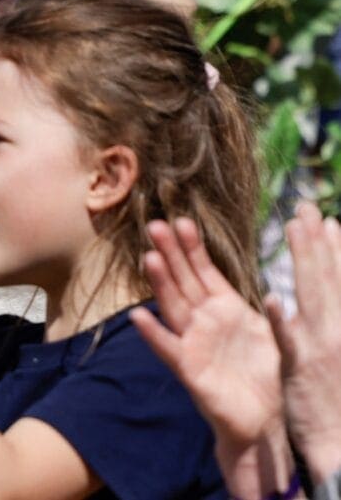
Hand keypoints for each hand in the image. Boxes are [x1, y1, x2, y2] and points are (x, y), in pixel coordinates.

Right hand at [129, 219, 283, 449]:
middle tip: (156, 226)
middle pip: (183, 282)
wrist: (264, 419)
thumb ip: (267, 308)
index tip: (182, 221)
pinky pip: (169, 349)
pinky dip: (154, 334)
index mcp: (225, 309)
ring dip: (161, 283)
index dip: (192, 248)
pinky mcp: (190, 371)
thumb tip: (278, 284)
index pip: (204, 272)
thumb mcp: (269, 332)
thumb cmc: (265, 375)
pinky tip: (138, 316)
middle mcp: (203, 322)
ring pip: (174, 307)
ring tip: (150, 258)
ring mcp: (193, 344)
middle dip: (171, 254)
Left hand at [273, 202, 340, 481]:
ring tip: (296, 229)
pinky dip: (283, 320)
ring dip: (305, 261)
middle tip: (306, 207)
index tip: (327, 219)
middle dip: (317, 241)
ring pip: (313, 295)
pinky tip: (272, 299)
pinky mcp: (303, 368)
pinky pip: (289, 340)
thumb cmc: (338, 398)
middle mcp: (338, 330)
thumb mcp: (336, 352)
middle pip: (328, 277)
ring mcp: (322, 346)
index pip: (340, 280)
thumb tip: (322, 296)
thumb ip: (330, 323)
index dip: (334, 249)